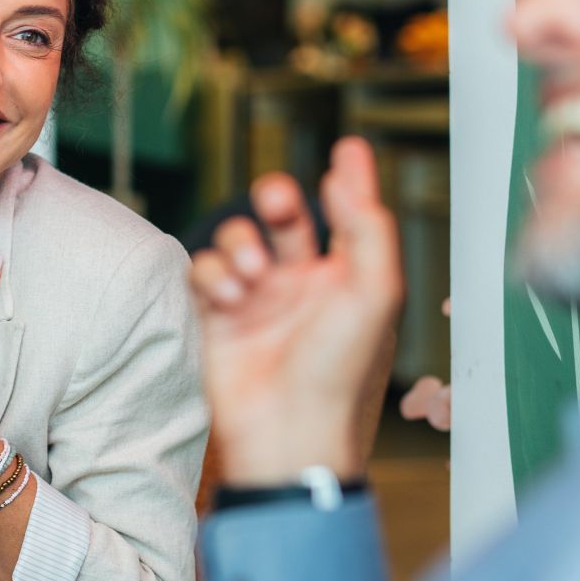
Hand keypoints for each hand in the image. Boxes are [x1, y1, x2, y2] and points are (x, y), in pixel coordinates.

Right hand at [191, 137, 403, 485]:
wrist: (286, 431)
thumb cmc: (340, 370)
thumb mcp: (374, 292)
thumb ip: (367, 227)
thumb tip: (346, 175)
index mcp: (346, 280)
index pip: (346, 216)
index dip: (347, 180)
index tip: (347, 148)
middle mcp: (302, 286)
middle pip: (283, 217)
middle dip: (276, 198)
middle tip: (279, 203)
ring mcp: (257, 300)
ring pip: (238, 239)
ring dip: (241, 245)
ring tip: (252, 279)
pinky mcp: (217, 318)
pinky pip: (204, 270)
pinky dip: (213, 274)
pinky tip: (229, 299)